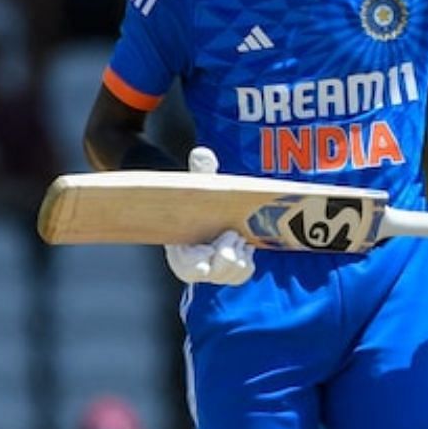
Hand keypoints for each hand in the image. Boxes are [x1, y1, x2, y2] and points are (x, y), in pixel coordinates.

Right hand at [164, 147, 255, 285]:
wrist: (210, 213)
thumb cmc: (200, 200)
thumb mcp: (199, 186)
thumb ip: (201, 173)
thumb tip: (203, 154)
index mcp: (179, 251)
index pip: (189, 269)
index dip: (200, 262)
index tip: (209, 247)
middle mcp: (195, 268)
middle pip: (218, 272)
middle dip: (228, 252)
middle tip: (231, 233)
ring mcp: (214, 273)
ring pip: (235, 273)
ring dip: (240, 253)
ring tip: (236, 235)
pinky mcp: (230, 274)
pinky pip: (245, 273)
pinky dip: (248, 259)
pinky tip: (244, 243)